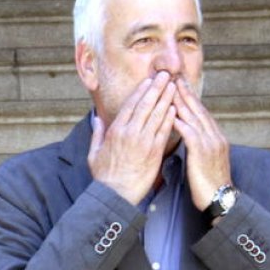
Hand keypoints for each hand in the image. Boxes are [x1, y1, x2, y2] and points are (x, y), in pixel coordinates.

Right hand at [88, 71, 177, 204]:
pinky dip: (170, 118)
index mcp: (115, 130)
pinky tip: (176, 108)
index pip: (130, 105)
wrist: (115, 195)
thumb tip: (96, 120)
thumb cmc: (104, 177)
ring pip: (156, 114)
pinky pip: (164, 131)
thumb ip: (96, 134)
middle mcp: (129, 132)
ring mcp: (143, 141)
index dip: (141, 90)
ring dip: (166, 98)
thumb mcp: (93, 154)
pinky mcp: (154, 152)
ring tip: (174, 86)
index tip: (149, 80)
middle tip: (166, 75)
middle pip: (145, 104)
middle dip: (157, 87)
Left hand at [172, 78, 231, 210]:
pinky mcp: (203, 154)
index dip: (190, 97)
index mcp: (216, 137)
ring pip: (195, 118)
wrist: (222, 200)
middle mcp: (215, 136)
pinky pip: (191, 134)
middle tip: (173, 77)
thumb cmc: (209, 184)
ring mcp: (211, 144)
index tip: (179, 85)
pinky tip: (171, 114)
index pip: (201, 112)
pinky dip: (181, 123)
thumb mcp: (206, 160)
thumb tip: (188, 136)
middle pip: (198, 109)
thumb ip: (198, 146)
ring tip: (169, 89)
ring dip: (181, 102)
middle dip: (185, 93)